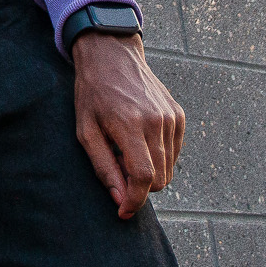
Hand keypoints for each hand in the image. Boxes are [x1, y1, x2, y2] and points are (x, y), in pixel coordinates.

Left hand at [72, 32, 184, 218]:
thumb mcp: (86, 131)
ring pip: (169, 169)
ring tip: (127, 153)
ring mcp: (172, 117)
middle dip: (139, 188)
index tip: (122, 211)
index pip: (144, 177)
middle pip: (160, 178)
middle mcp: (157, 121)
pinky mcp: (179, 115)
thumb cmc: (93, 94)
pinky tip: (140, 143)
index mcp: (131, 125)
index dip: (135, 201)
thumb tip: (120, 200)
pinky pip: (174, 153)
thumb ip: (103, 168)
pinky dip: (160, 159)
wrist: (112, 55)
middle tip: (118, 173)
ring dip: (150, 174)